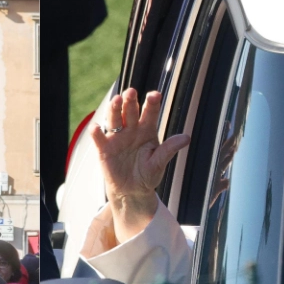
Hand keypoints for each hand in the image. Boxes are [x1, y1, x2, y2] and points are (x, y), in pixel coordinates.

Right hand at [90, 89, 189, 242]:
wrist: (132, 191)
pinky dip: (96, 132)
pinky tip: (96, 127)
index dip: (152, 103)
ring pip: (114, 118)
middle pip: (130, 111)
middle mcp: (131, 129)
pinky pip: (99, 138)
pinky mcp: (105, 148)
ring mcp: (117, 137)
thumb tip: (186, 138)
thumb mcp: (159, 163)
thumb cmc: (147, 174)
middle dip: (130, 101)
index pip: (150, 113)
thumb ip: (169, 149)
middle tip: (131, 92)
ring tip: (116, 100)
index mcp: (147, 130)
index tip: (155, 95)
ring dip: (114, 109)